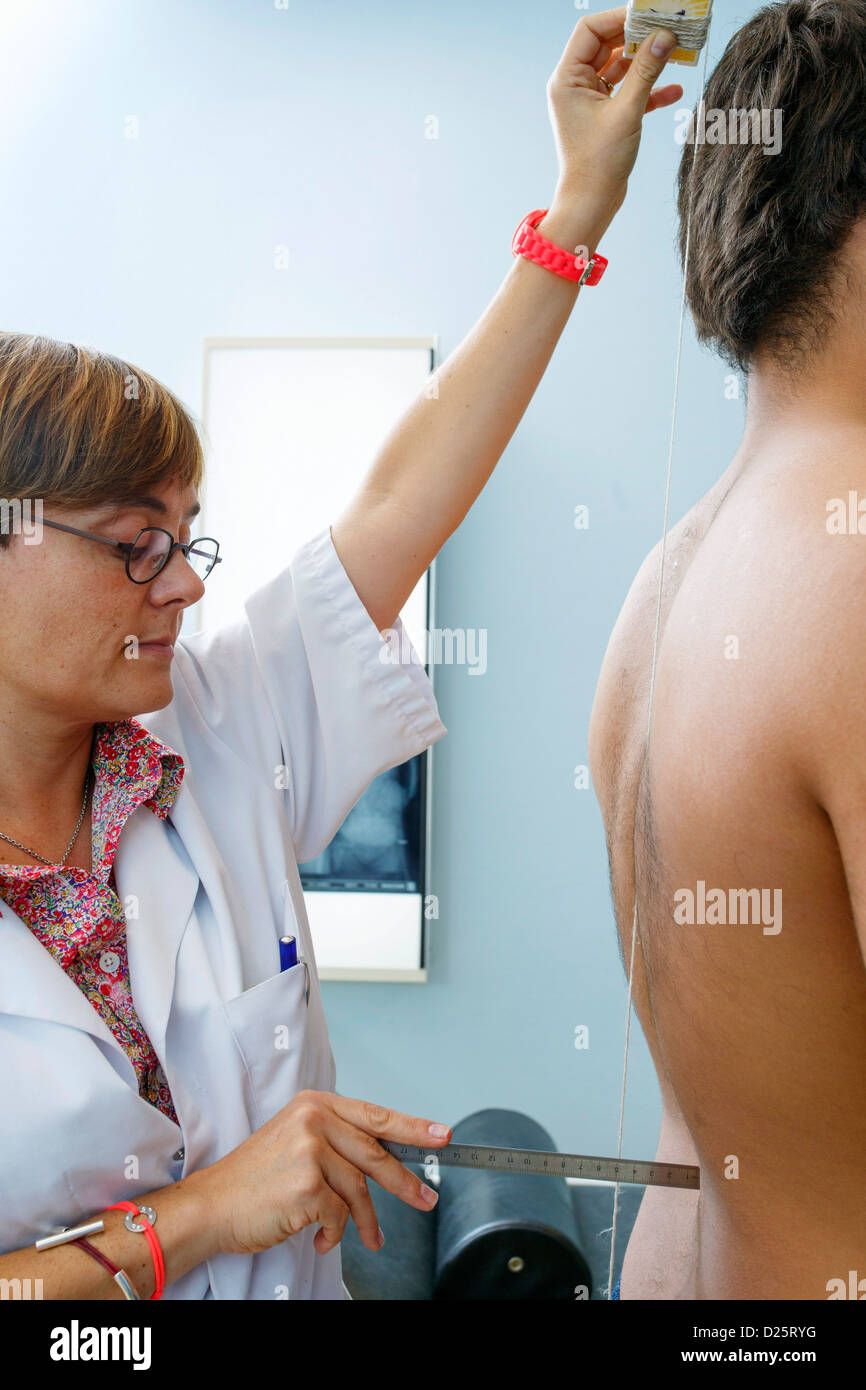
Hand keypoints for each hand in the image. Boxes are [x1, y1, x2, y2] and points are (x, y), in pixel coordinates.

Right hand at [196, 1089, 451, 1256]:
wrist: (211, 1206)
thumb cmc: (252, 1181)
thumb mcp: (295, 1143)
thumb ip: (337, 1144)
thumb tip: (384, 1161)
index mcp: (314, 1104)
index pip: (375, 1115)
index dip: (412, 1127)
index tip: (441, 1135)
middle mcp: (313, 1119)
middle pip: (375, 1153)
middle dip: (405, 1182)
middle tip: (427, 1199)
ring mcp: (310, 1150)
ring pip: (359, 1190)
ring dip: (366, 1221)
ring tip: (370, 1238)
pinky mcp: (306, 1185)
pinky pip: (339, 1216)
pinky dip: (335, 1234)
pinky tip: (319, 1239)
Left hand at [546, 5, 683, 228]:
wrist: (591, 203)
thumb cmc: (599, 164)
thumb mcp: (626, 112)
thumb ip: (646, 71)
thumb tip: (664, 36)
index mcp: (567, 79)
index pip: (591, 30)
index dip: (619, 17)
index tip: (649, 14)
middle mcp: (575, 85)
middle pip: (608, 44)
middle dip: (639, 37)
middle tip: (668, 28)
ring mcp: (589, 100)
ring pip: (621, 67)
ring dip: (647, 62)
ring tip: (677, 53)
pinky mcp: (605, 115)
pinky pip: (627, 91)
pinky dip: (649, 90)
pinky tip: (675, 90)